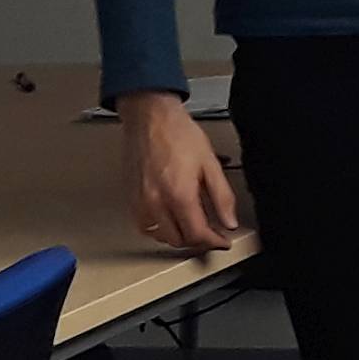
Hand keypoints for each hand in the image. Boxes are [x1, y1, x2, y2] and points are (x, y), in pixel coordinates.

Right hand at [122, 92, 241, 250]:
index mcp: (179, 194)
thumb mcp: (210, 163)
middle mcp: (156, 202)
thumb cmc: (178, 134)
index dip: (214, 242)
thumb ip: (222, 196)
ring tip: (193, 228)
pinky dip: (160, 230)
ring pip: (160, 237)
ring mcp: (140, 202)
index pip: (197, 234)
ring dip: (178, 238)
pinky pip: (144, 226)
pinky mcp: (130, 199)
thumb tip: (229, 221)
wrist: (150, 118)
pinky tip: (171, 221)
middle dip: (198, 241)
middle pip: (178, 240)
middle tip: (211, 234)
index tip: (223, 241)